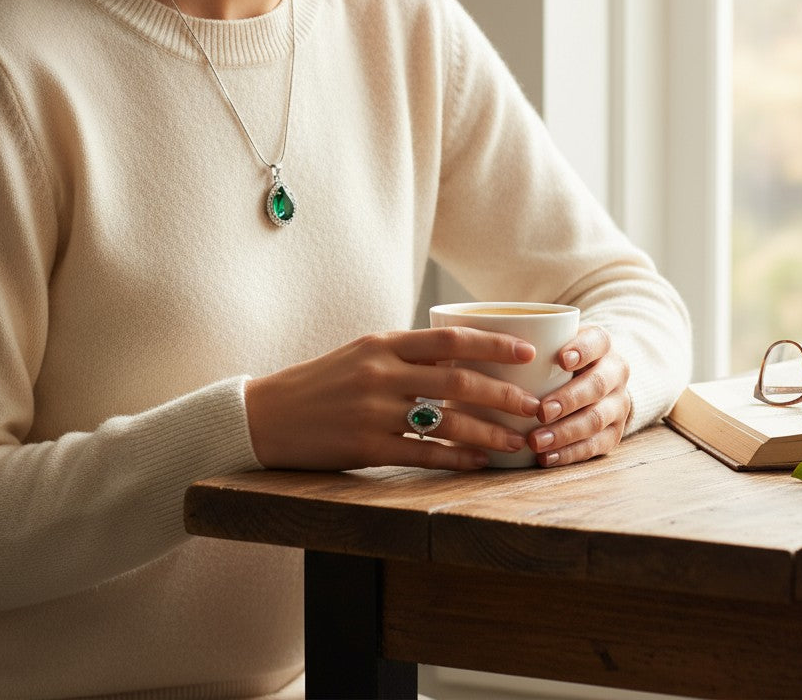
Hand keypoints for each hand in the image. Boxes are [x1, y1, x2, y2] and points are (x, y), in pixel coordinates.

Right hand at [244, 328, 540, 471]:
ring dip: (490, 431)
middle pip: (459, 380)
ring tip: (519, 439)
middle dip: (504, 393)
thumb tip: (461, 358)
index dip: (494, 343)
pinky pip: (423, 453)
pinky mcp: (364, 445)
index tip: (528, 351)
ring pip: (447, 420)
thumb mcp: (361, 355)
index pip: (451, 338)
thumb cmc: (320, 384)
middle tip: (536, 404)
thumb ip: (406, 356)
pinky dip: (457, 458)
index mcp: (383, 343)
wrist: (264, 416)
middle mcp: (381, 372)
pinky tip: (480, 463)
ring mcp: (373, 409)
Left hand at [527, 325, 630, 467]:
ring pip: (596, 419)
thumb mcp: (552, 342)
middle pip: (597, 386)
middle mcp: (615, 373)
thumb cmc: (558, 358)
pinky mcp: (615, 433)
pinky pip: (596, 446)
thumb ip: (532, 340)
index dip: (582, 350)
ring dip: (565, 432)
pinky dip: (570, 453)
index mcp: (602, 344)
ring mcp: (618, 404)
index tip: (561, 360)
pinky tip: (547, 457)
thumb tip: (486, 341)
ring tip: (536, 441)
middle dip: (568, 400)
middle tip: (541, 411)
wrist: (592, 381)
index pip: (598, 341)